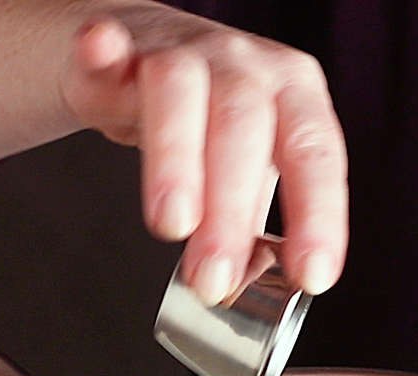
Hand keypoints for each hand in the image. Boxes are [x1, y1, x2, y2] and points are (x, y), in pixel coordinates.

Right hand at [0, 1, 346, 304]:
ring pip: (180, 93)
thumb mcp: (247, 174)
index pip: (315, 155)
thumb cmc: (212, 125)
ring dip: (175, 160)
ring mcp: (184, 50)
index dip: (317, 217)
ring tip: (171, 224)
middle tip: (213, 278)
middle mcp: (247, 66)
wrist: (152, 55)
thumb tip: (236, 289)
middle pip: (244, 129)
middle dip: (230, 212)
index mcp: (295, 97)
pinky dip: (101, 48)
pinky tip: (99, 50)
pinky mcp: (119, 45)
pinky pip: (108, 45)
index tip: (310, 276)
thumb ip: (247, 230)